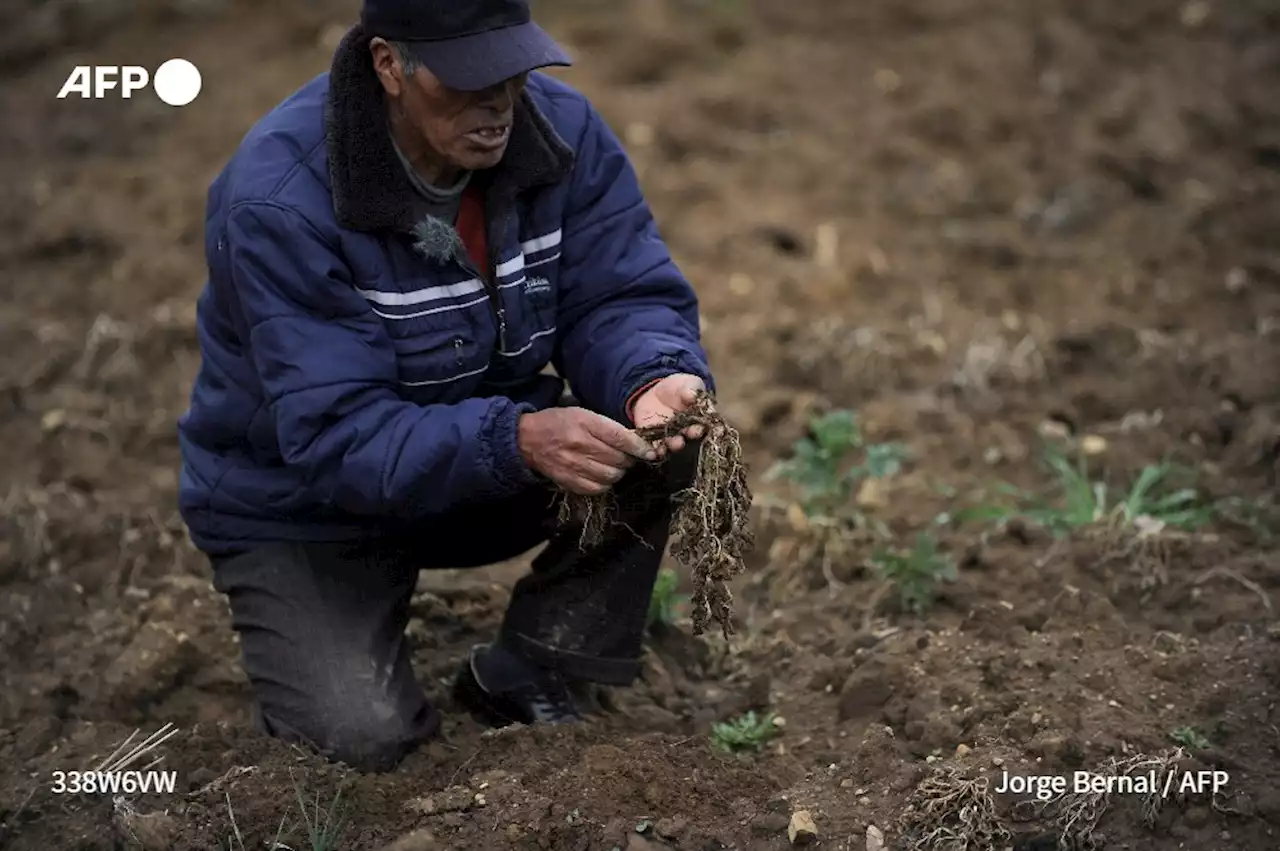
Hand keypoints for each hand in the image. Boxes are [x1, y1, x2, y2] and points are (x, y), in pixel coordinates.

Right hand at [517, 407, 655, 495]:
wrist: (528, 438)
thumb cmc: (559, 422)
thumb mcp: (583, 414)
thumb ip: (607, 427)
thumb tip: (635, 441)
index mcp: (585, 423)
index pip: (620, 438)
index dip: (639, 447)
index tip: (650, 453)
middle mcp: (580, 444)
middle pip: (618, 459)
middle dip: (629, 460)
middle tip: (627, 457)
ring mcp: (573, 465)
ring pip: (611, 476)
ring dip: (618, 473)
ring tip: (614, 466)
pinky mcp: (568, 481)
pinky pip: (597, 488)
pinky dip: (605, 484)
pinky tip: (602, 476)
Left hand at [632, 373, 707, 457]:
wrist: (656, 390)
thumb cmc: (679, 387)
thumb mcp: (688, 384)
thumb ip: (691, 389)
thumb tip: (692, 396)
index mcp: (698, 420)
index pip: (701, 427)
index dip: (699, 430)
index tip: (696, 430)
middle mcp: (685, 432)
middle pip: (686, 439)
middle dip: (684, 441)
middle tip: (680, 441)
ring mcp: (669, 437)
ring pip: (671, 446)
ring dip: (670, 448)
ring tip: (666, 447)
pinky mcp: (653, 439)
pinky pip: (653, 447)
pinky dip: (653, 451)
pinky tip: (653, 453)